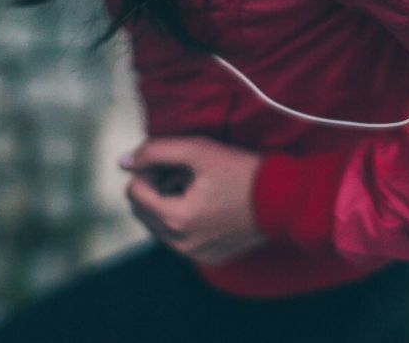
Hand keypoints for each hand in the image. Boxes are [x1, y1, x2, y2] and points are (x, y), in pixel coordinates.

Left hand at [121, 136, 267, 265]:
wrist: (284, 198)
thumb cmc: (242, 171)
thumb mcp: (198, 150)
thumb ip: (155, 151)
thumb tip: (123, 161)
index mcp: (175, 219)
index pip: (133, 192)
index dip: (147, 170)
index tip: (172, 162)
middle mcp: (181, 244)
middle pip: (143, 211)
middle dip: (155, 188)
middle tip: (183, 172)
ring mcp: (195, 255)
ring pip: (159, 226)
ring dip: (167, 203)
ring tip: (196, 186)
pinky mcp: (209, 258)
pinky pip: (180, 239)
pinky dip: (184, 220)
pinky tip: (208, 204)